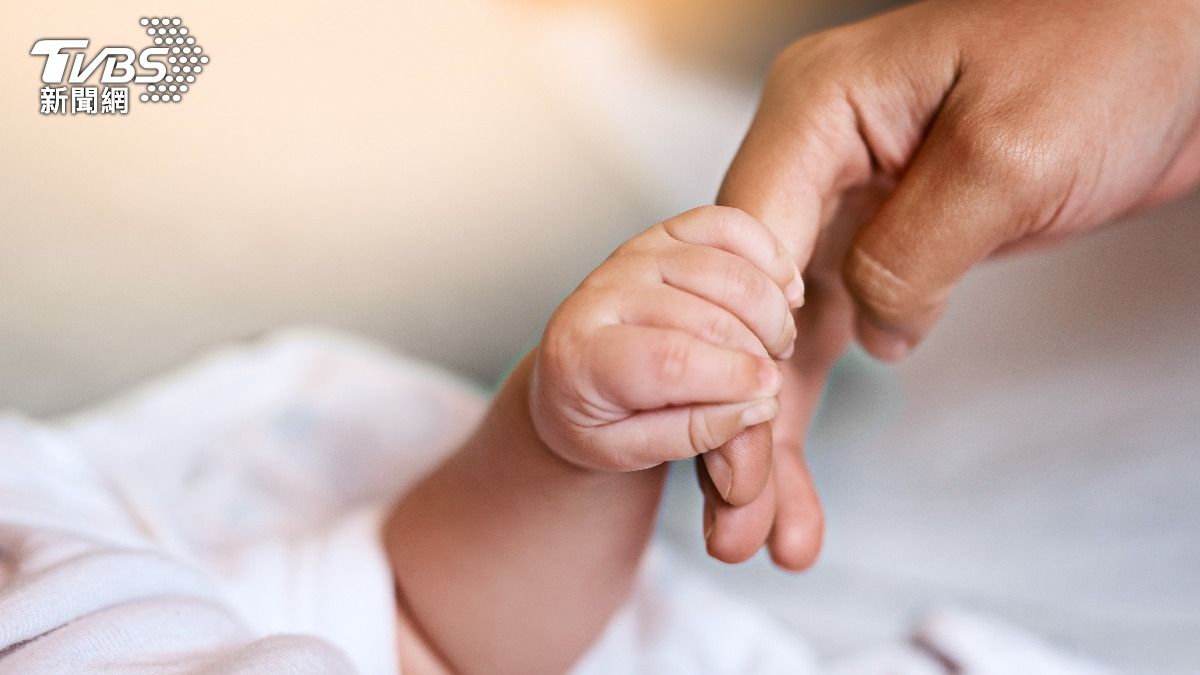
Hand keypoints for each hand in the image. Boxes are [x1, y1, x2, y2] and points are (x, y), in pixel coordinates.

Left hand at [530, 206, 803, 476]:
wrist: (568, 375)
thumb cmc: (596, 418)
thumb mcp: (627, 450)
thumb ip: (690, 433)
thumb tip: (756, 407)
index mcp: (582, 356)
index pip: (668, 359)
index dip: (731, 378)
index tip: (769, 396)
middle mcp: (602, 295)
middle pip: (705, 315)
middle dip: (757, 353)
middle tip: (770, 384)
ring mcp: (634, 256)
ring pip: (723, 270)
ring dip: (769, 311)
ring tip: (776, 346)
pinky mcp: (662, 234)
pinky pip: (726, 225)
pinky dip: (768, 255)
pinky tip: (783, 292)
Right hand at [702, 0, 1199, 566]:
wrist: (1185, 43)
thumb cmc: (1111, 49)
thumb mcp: (1007, 156)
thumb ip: (913, 250)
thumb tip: (871, 329)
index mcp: (819, 109)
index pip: (743, 245)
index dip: (731, 351)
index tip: (737, 446)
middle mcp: (817, 154)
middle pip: (743, 301)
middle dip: (737, 415)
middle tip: (736, 516)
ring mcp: (848, 198)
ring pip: (780, 330)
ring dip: (769, 429)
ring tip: (761, 526)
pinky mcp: (890, 236)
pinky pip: (832, 326)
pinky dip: (817, 399)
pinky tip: (799, 471)